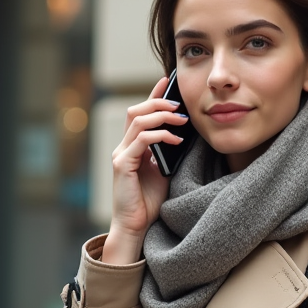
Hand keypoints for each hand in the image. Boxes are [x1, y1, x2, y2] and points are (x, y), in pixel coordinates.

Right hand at [104, 76, 189, 262]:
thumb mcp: (164, 170)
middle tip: (180, 106)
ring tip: (182, 120)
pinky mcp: (122, 165)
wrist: (135, 226)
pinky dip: (161, 136)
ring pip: (137, 121)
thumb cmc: (149, 201)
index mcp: (131, 147)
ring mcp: (120, 155)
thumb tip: (186, 132)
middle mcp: (122, 147)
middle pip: (136, 111)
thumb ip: (168, 151)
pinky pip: (142, 140)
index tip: (166, 82)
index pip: (140, 114)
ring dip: (162, 116)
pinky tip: (176, 141)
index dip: (152, 96)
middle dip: (158, 103)